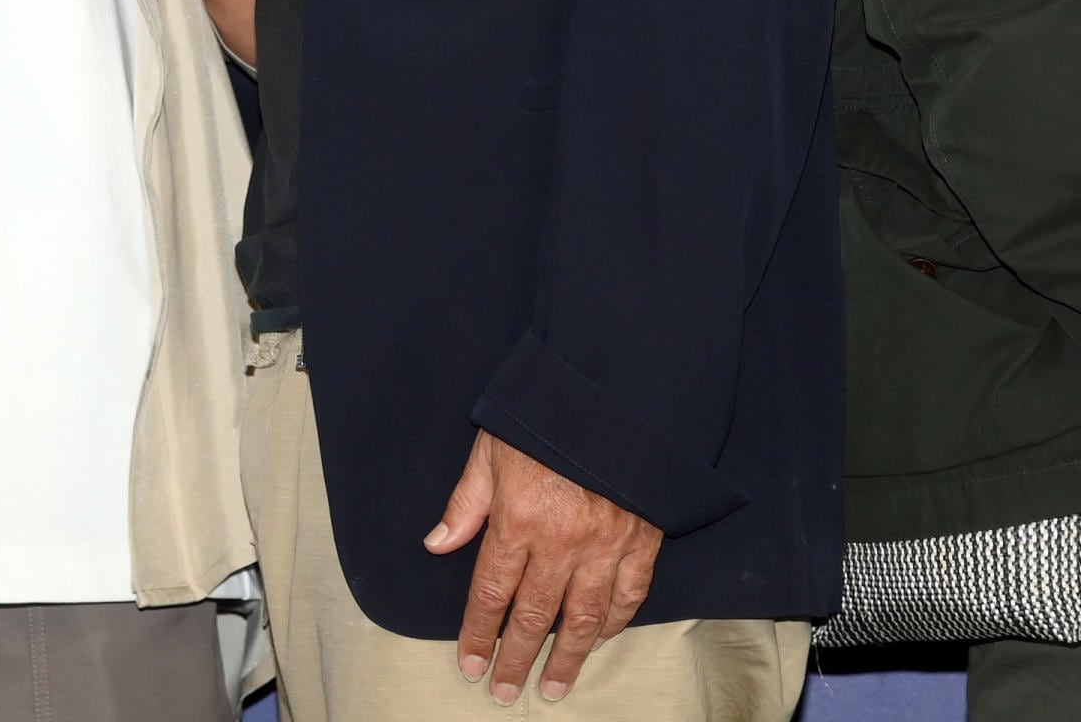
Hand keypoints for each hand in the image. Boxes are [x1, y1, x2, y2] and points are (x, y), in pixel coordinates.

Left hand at [426, 431, 661, 704]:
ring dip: (566, 658)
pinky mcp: (643, 538)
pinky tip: (600, 638)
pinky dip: (614, 622)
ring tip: (552, 687)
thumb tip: (438, 543)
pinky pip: (629, 594)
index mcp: (519, 517)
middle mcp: (561, 539)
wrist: (617, 388)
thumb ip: (467, 501)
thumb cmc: (549, 414)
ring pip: (584, 618)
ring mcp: (606, 543)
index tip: (469, 664)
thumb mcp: (493, 447)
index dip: (478, 633)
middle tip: (504, 692)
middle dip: (515, 659)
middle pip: (533, 616)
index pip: (491, 592)